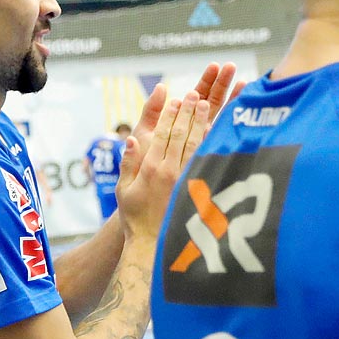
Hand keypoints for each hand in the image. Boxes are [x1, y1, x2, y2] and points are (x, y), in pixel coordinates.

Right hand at [116, 92, 211, 237]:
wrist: (150, 245)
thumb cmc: (134, 217)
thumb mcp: (123, 190)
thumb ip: (128, 163)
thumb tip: (132, 139)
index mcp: (151, 169)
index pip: (163, 135)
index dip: (170, 115)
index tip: (176, 99)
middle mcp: (169, 171)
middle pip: (181, 135)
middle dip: (188, 112)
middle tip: (195, 94)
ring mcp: (185, 180)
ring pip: (195, 144)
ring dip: (201, 123)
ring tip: (207, 104)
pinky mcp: (195, 188)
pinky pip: (204, 161)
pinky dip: (209, 143)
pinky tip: (216, 131)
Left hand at [128, 62, 240, 155]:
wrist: (143, 200)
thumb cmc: (141, 166)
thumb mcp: (145, 133)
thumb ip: (152, 111)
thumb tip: (163, 87)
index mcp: (181, 121)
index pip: (196, 95)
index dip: (206, 80)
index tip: (215, 65)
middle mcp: (195, 131)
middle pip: (213, 103)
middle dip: (223, 84)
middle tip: (232, 66)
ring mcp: (203, 145)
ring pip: (221, 119)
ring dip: (233, 101)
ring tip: (245, 84)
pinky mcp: (207, 159)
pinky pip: (220, 141)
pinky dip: (230, 127)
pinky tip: (241, 113)